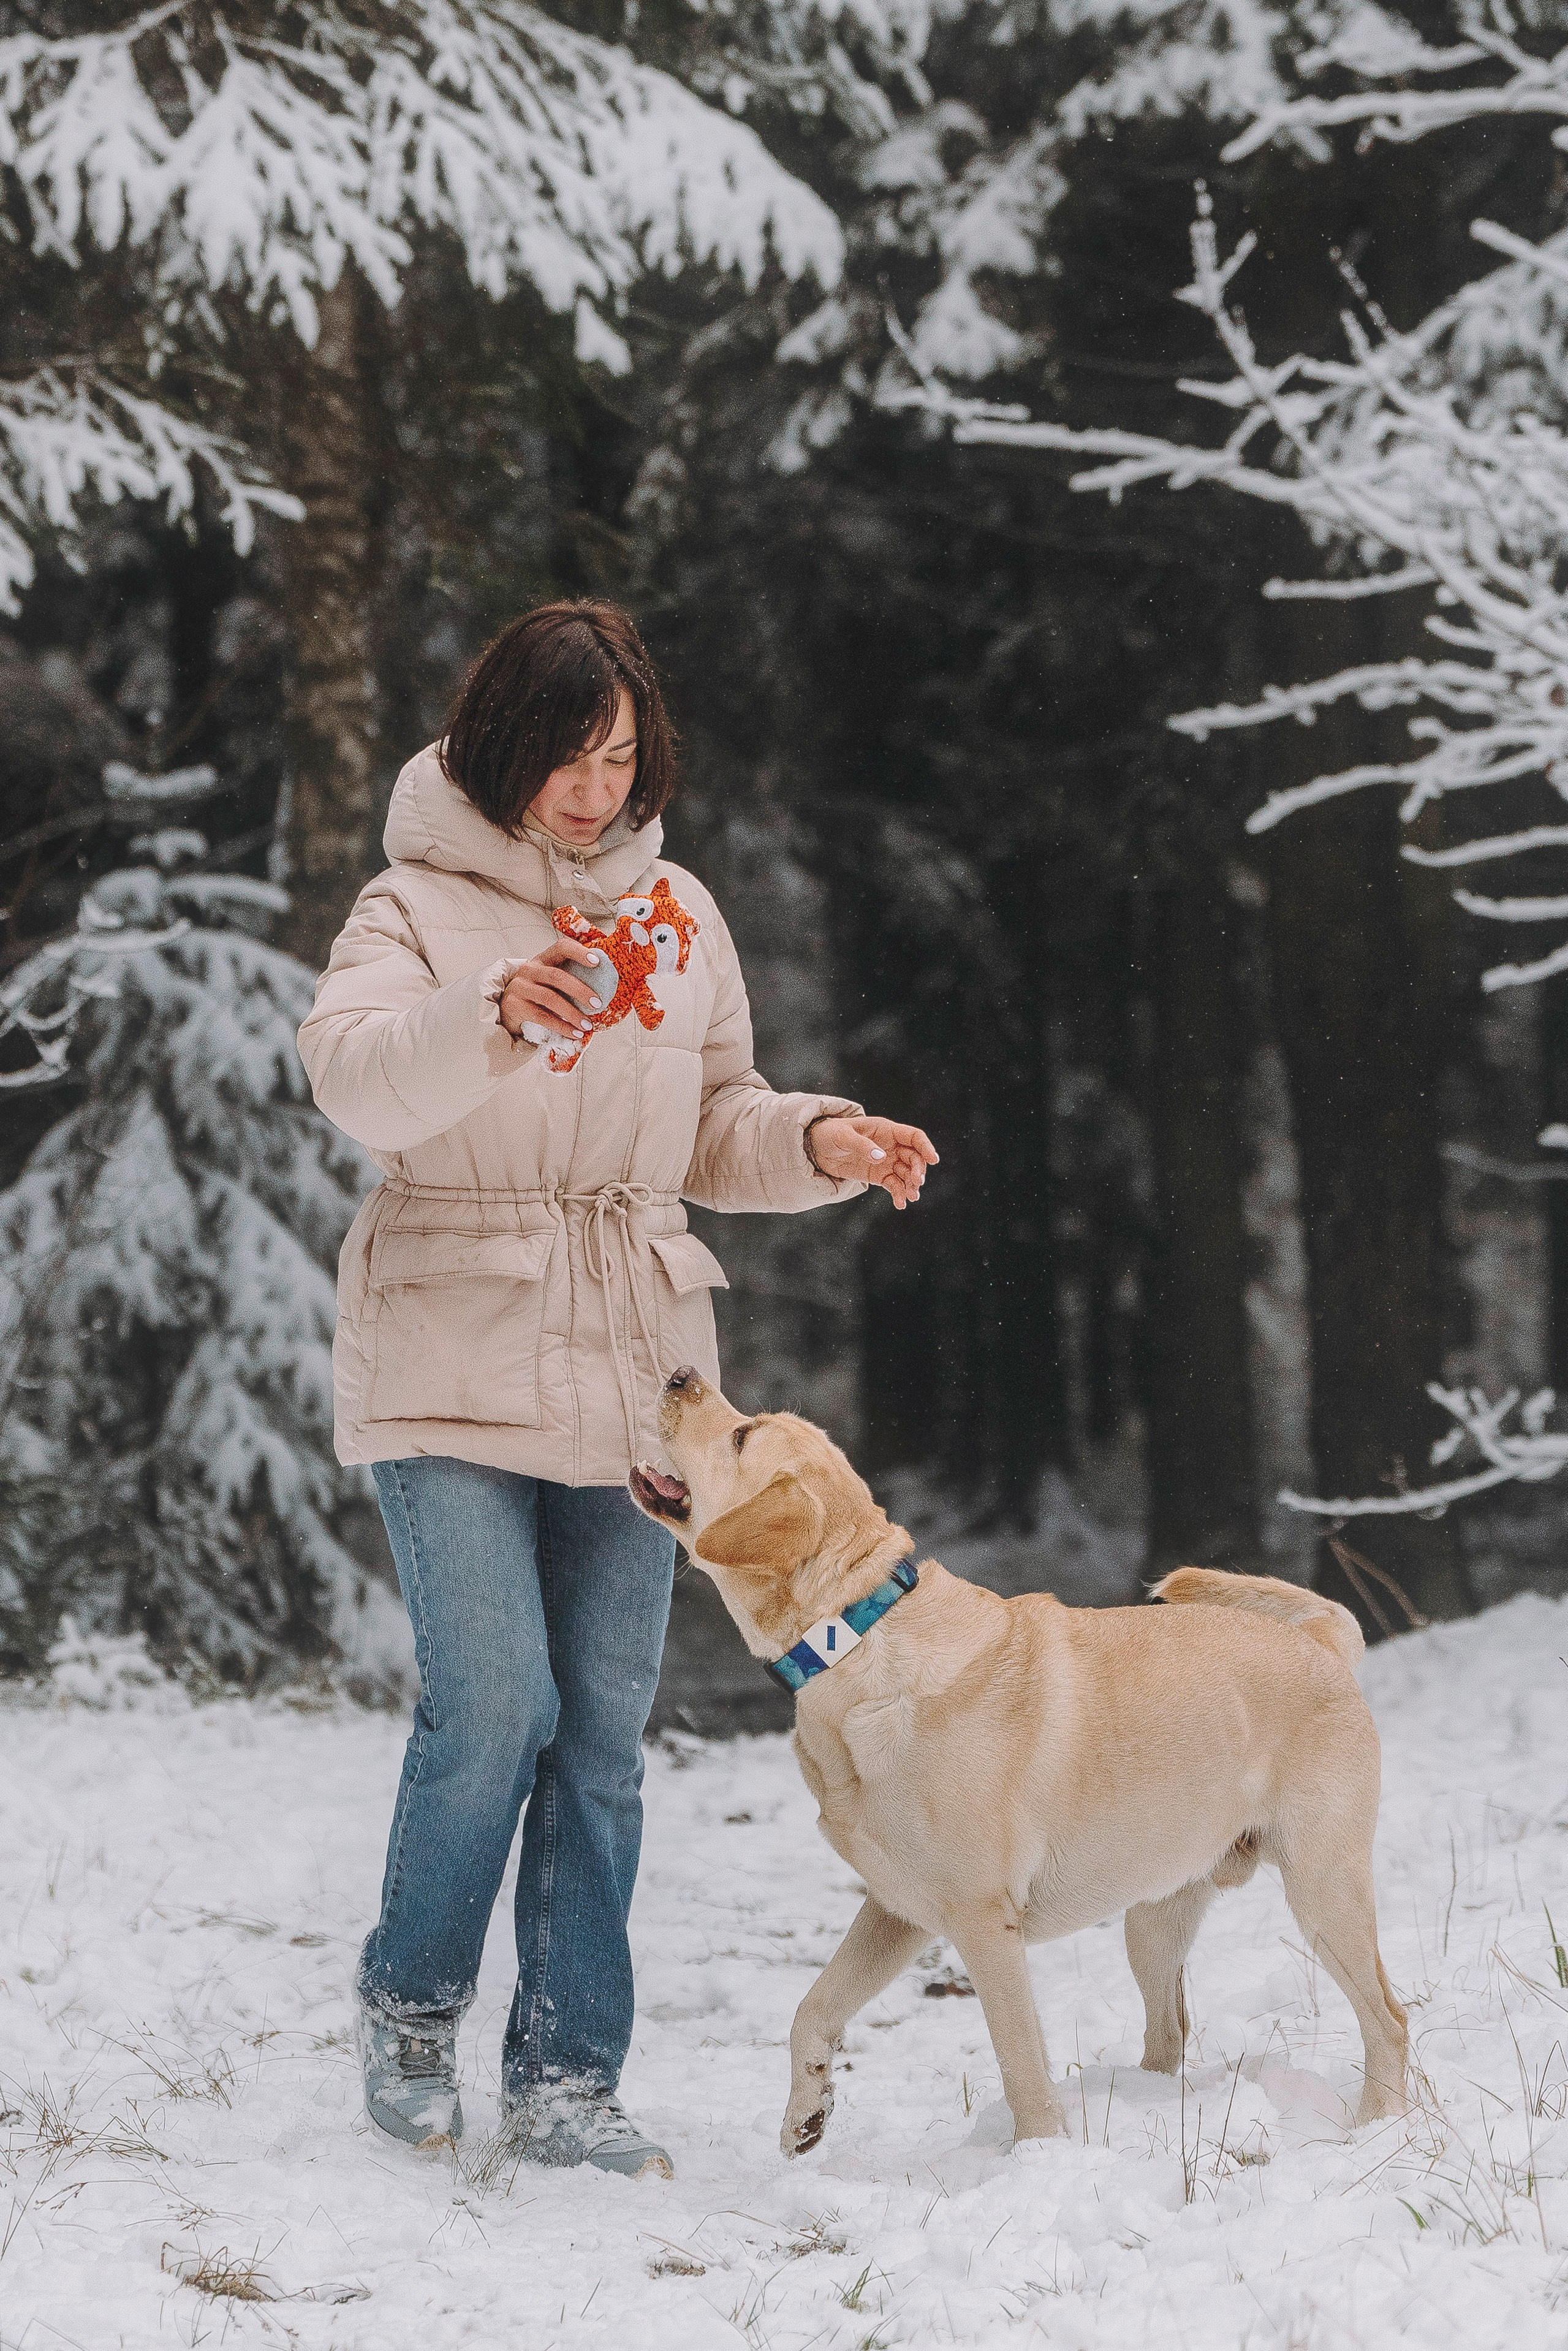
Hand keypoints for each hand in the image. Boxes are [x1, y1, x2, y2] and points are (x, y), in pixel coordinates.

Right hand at [498, 938, 602, 1040]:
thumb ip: (569, 980)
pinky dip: (561, 1026)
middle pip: (557, 976)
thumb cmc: (536, 995)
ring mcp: (519, 987)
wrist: (507, 1011)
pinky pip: (541, 1017)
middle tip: (598, 1003)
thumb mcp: (549, 983)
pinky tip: (574, 1034)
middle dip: (580, 990)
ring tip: (587, 1025)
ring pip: (550, 998)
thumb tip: (604, 988)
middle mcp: (529, 970)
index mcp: (542, 960)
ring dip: (572, 1013)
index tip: (597, 962)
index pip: (561, 947)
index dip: (579, 952)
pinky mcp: (514, 1005)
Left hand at [808, 1115, 938, 1208]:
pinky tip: (900, 1205)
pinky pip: (893, 1185)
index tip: (934, 1160)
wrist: (816, 1148)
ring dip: (911, 1185)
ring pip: (906, 1173)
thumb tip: (881, 1157)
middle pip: (914, 1157)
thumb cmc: (830, 1134)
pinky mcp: (878, 1175)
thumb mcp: (843, 1137)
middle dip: (918, 1170)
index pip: (913, 1137)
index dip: (925, 1147)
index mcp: (886, 1130)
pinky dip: (898, 1194)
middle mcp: (890, 1146)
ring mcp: (886, 1161)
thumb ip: (862, 1145)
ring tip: (911, 1198)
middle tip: (916, 1183)